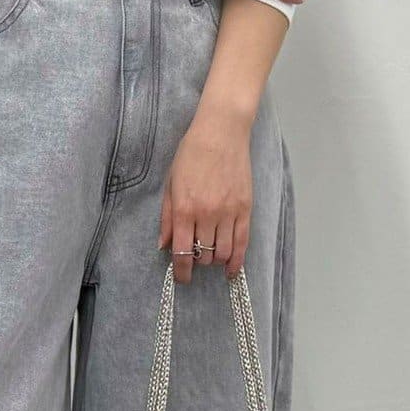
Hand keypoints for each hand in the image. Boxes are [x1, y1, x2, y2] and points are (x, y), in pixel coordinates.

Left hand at [159, 106, 254, 284]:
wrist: (221, 132)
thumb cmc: (191, 154)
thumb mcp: (171, 184)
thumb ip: (167, 218)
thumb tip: (164, 246)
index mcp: (184, 209)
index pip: (182, 252)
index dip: (181, 271)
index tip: (182, 278)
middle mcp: (207, 214)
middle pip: (203, 255)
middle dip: (197, 262)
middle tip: (194, 257)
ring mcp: (229, 212)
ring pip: (223, 252)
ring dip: (215, 260)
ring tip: (211, 256)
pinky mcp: (245, 208)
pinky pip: (243, 243)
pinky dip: (237, 260)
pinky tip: (232, 269)